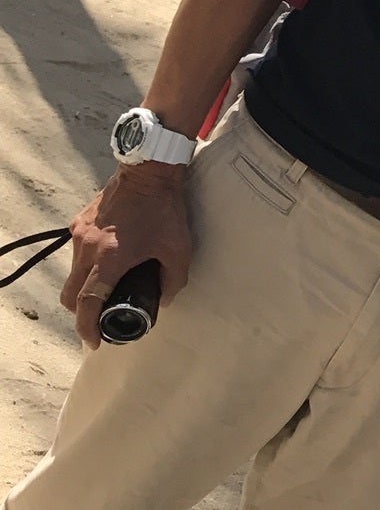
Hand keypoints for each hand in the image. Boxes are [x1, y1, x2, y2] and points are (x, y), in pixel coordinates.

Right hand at [63, 164, 191, 348]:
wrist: (149, 170)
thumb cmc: (165, 210)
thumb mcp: (179, 249)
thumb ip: (172, 281)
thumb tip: (163, 300)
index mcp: (109, 259)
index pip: (87, 303)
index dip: (87, 327)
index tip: (95, 340)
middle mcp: (87, 248)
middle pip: (71, 294)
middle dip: (81, 312)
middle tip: (100, 318)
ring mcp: (80, 233)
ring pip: (72, 273)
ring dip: (85, 286)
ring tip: (109, 287)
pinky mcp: (80, 221)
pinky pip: (78, 252)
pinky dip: (88, 263)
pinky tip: (109, 259)